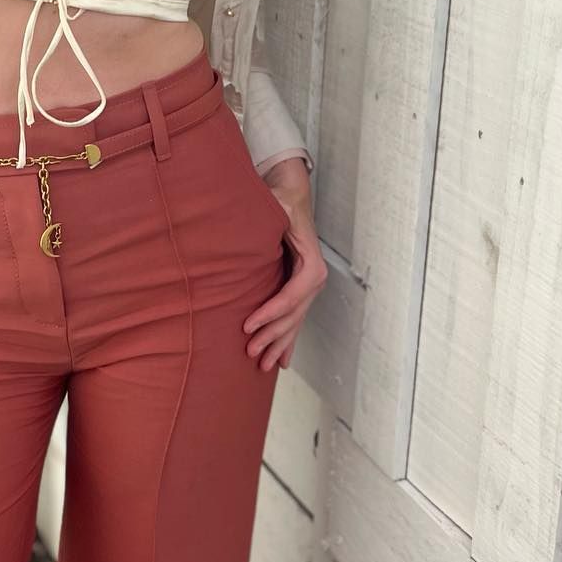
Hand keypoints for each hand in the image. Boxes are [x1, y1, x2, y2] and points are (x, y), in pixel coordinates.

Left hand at [242, 159, 325, 371]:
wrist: (292, 197)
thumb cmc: (282, 201)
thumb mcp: (277, 206)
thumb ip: (273, 212)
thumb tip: (261, 216)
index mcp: (311, 265)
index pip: (291, 296)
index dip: (270, 313)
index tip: (248, 325)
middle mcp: (314, 279)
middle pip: (293, 316)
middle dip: (272, 336)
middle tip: (250, 351)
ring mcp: (308, 287)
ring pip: (294, 323)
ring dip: (279, 344)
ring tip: (262, 365)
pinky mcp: (298, 289)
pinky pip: (294, 319)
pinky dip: (287, 340)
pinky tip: (281, 360)